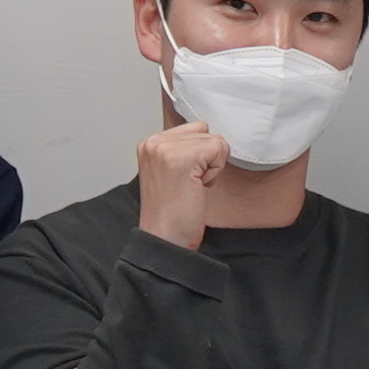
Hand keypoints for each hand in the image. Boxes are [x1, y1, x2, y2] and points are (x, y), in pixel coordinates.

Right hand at [135, 121, 226, 250]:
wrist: (166, 240)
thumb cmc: (172, 214)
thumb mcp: (171, 171)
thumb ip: (183, 148)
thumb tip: (209, 133)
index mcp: (149, 143)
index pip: (195, 128)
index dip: (199, 155)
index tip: (183, 179)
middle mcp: (154, 142)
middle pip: (205, 131)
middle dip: (205, 160)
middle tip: (187, 185)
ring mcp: (165, 148)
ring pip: (215, 140)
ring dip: (211, 167)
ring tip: (191, 187)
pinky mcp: (181, 158)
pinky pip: (219, 150)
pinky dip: (215, 173)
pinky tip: (196, 188)